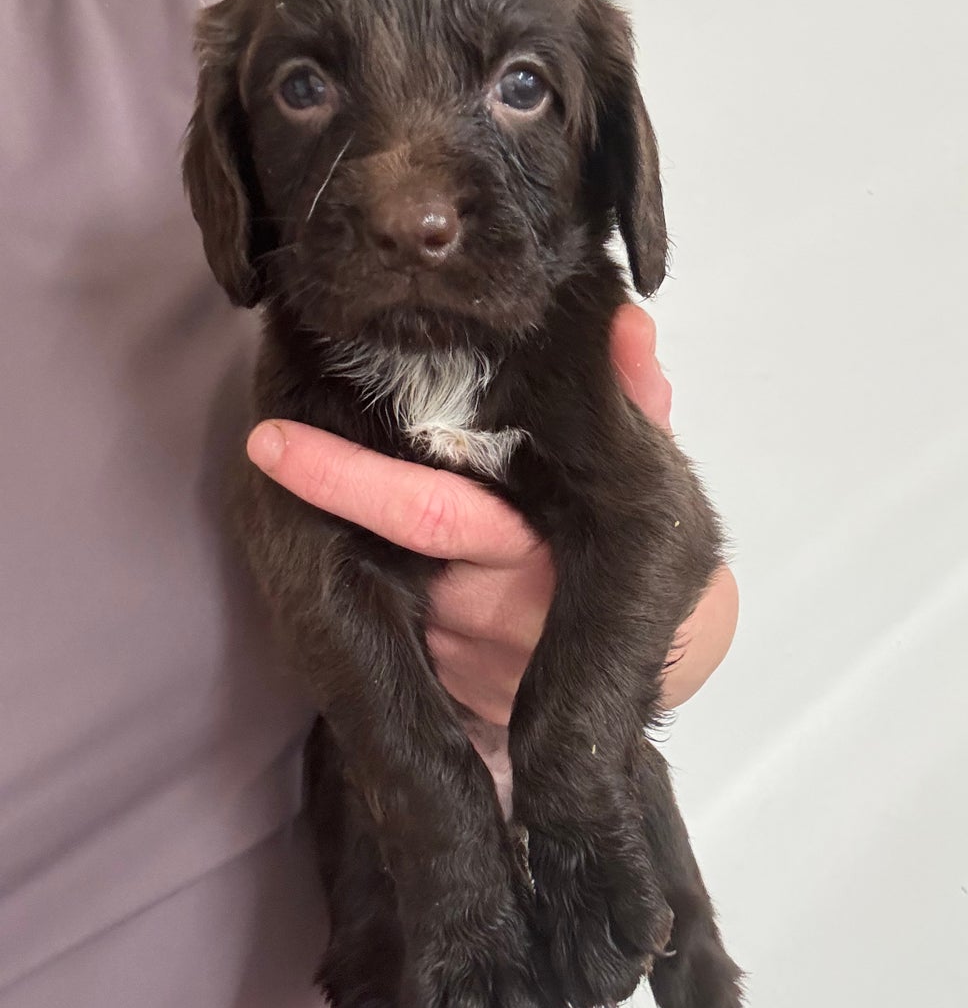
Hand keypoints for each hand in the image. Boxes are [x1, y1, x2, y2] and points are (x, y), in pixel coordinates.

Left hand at [246, 305, 737, 799]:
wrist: (663, 664)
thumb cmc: (654, 553)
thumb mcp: (652, 476)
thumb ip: (636, 399)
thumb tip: (631, 324)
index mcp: (534, 549)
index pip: (430, 513)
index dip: (347, 479)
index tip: (274, 440)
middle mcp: (487, 609)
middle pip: (384, 553)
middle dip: (324, 498)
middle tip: (263, 445)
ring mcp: (464, 656)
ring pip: (383, 592)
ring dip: (345, 543)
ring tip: (313, 477)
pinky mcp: (453, 684)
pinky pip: (396, 630)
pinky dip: (368, 588)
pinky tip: (349, 546)